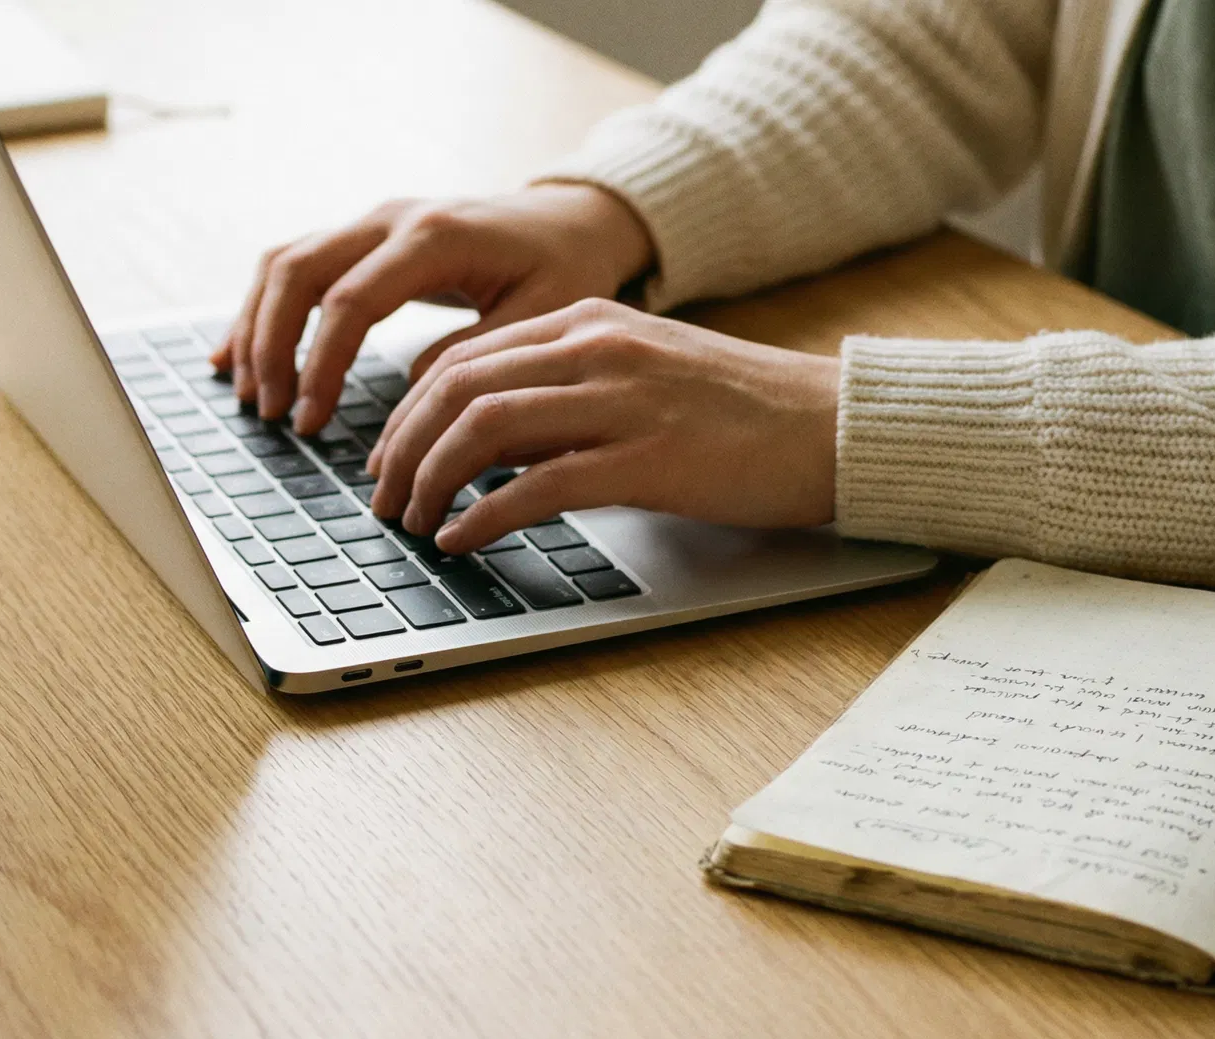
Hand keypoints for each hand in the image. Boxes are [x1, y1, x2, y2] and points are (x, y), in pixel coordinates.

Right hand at [211, 184, 653, 434]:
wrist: (570, 221)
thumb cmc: (563, 270)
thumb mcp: (543, 315)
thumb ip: (479, 352)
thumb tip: (415, 398)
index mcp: (434, 236)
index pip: (351, 301)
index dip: (321, 365)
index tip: (312, 422)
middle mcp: (392, 218)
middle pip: (298, 271)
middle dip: (272, 346)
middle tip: (272, 413)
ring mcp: (372, 222)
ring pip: (285, 262)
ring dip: (257, 327)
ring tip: (250, 395)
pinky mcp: (364, 238)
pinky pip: (295, 264)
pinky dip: (263, 308)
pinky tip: (239, 356)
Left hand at [364, 298, 840, 552]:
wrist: (832, 426)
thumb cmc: (745, 413)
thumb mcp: (645, 374)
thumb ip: (571, 390)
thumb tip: (493, 441)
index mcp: (591, 322)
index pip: (465, 356)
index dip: (408, 410)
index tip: (388, 456)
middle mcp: (598, 348)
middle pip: (457, 388)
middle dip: (402, 447)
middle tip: (382, 498)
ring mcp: (623, 401)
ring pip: (483, 428)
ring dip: (430, 481)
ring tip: (411, 522)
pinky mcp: (648, 459)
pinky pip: (538, 485)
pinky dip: (484, 516)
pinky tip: (464, 540)